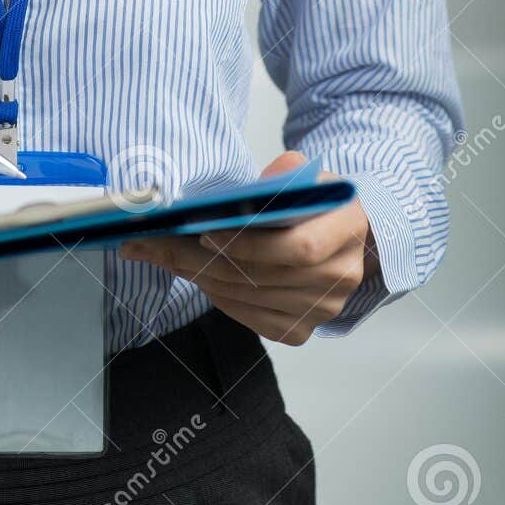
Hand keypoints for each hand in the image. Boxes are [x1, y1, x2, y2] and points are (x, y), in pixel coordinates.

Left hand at [118, 151, 377, 345]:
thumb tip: (243, 193)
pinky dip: (220, 299)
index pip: (300, 246)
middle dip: (202, 259)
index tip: (205, 231)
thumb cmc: (317, 203)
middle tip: (156, 243)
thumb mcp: (306, 175)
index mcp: (347, 227)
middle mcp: (341, 275)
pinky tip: (198, 277)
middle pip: (263, 276)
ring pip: (251, 298)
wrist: (346, 237)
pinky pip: (253, 321)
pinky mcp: (303, 330)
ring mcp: (324, 308)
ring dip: (201, 277)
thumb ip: (282, 174)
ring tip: (165, 255)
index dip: (250, 244)